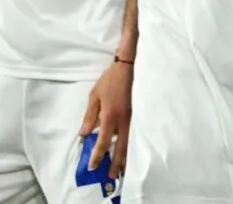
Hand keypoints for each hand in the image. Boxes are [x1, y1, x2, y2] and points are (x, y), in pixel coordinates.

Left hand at [79, 60, 132, 176]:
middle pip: (121, 146)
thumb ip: (89, 116)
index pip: (103, 140)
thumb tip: (84, 134)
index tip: (93, 166)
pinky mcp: (142, 112)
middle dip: (116, 162)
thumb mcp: (94, 96)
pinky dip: (135, 144)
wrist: (132, 64)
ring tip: (125, 168)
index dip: (98, 154)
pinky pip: (138, 132)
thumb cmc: (111, 79)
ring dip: (127, 156)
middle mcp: (124, 119)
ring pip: (132, 141)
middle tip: (112, 175)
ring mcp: (136, 116)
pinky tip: (135, 150)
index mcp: (110, 115)